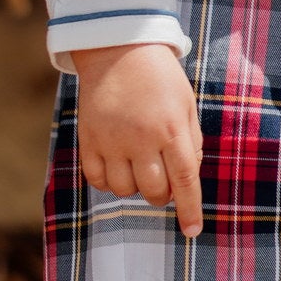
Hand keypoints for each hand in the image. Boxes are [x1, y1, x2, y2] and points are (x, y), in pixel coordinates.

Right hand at [69, 44, 203, 236]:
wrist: (118, 49)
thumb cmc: (160, 77)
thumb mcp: (186, 104)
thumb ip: (190, 142)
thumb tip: (187, 178)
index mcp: (171, 128)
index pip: (184, 180)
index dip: (189, 209)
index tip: (192, 231)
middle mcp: (141, 138)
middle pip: (154, 191)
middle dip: (162, 195)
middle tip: (163, 180)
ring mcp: (111, 140)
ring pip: (124, 190)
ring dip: (135, 187)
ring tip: (138, 165)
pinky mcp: (88, 139)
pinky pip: (97, 180)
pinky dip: (108, 182)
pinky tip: (117, 166)